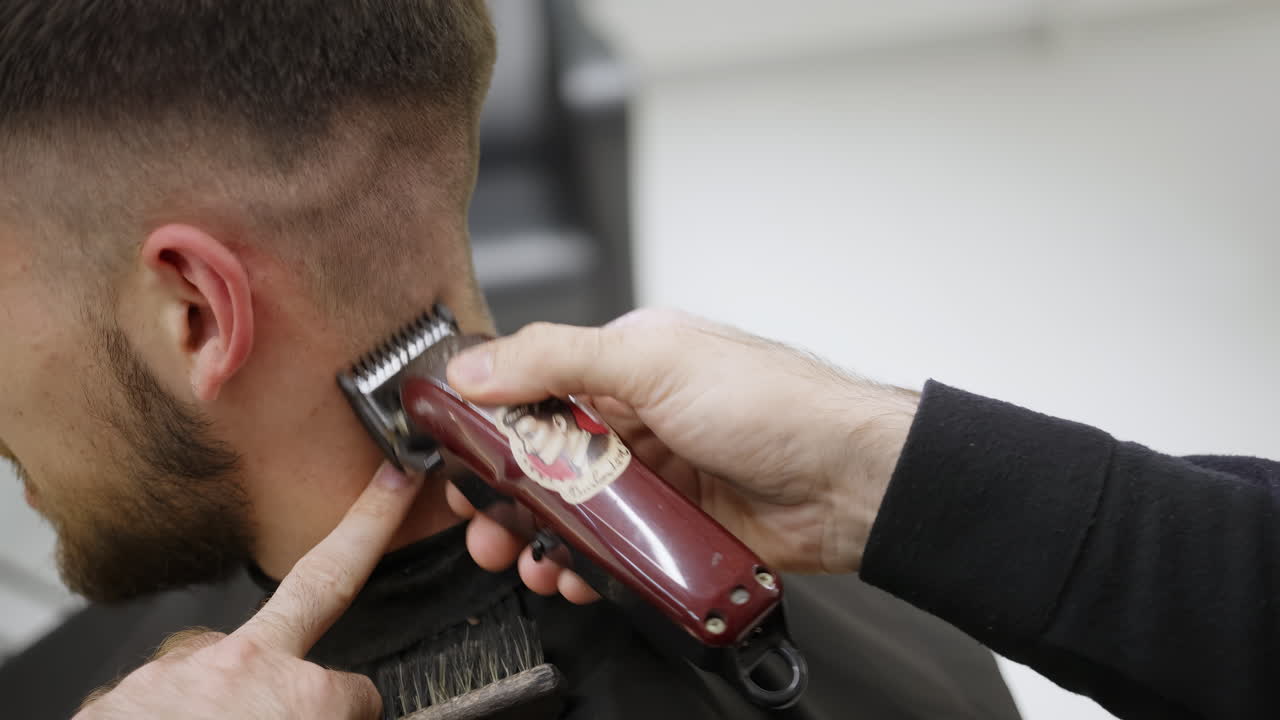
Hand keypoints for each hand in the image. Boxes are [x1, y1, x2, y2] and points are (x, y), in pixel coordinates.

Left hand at [75, 462, 423, 719]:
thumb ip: (327, 711)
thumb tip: (346, 702)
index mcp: (303, 700)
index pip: (360, 692)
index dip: (359, 711)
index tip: (358, 716)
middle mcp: (245, 668)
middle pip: (321, 584)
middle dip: (364, 527)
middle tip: (390, 485)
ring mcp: (178, 673)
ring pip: (219, 664)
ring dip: (226, 690)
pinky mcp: (119, 694)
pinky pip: (159, 697)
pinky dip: (168, 718)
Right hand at [444, 309, 918, 602]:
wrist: (853, 481)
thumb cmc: (776, 403)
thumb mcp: (656, 361)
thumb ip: (558, 359)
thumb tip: (476, 367)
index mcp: (631, 365)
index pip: (538, 389)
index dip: (491, 426)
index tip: (456, 457)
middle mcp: (641, 419)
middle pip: (549, 460)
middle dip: (506, 496)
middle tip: (478, 525)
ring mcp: (660, 477)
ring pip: (578, 512)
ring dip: (541, 539)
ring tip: (519, 560)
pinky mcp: (679, 529)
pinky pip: (618, 552)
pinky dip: (588, 568)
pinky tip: (572, 578)